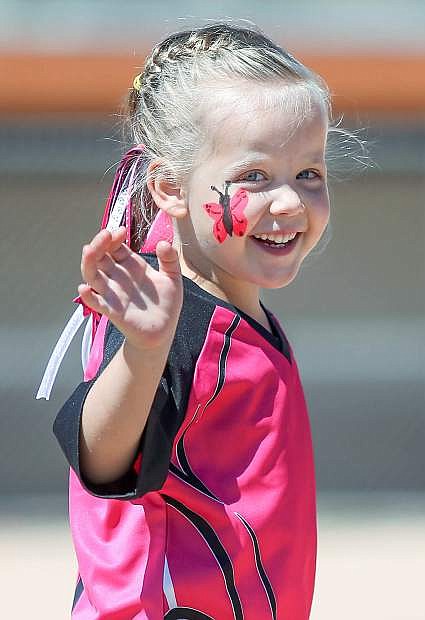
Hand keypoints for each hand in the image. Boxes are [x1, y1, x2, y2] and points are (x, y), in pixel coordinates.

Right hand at [78, 227, 182, 350]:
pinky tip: (85, 288)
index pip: (116, 247)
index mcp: (132, 266)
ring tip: (89, 249)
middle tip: (105, 234)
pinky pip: (95, 302)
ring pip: (92, 274)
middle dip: (99, 244)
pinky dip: (87, 295)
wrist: (163, 331)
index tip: (121, 230)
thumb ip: (170, 259)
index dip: (115, 238)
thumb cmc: (166, 305)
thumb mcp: (172, 278)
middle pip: (100, 256)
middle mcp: (118, 277)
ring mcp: (112, 293)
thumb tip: (164, 242)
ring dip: (88, 261)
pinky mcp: (111, 310)